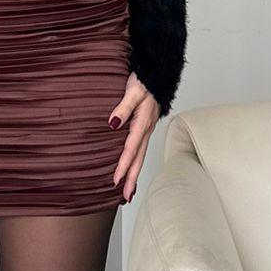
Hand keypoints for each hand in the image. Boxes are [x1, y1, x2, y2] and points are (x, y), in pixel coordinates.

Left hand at [108, 73, 159, 202]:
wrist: (158, 73)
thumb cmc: (145, 79)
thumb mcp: (133, 90)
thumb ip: (123, 107)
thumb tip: (113, 124)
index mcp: (143, 123)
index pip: (131, 149)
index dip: (122, 166)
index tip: (115, 181)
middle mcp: (147, 129)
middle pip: (139, 158)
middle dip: (132, 179)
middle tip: (126, 197)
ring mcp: (148, 128)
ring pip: (141, 156)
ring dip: (134, 173)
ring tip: (129, 190)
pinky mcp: (146, 126)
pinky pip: (141, 148)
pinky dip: (136, 161)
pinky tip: (132, 166)